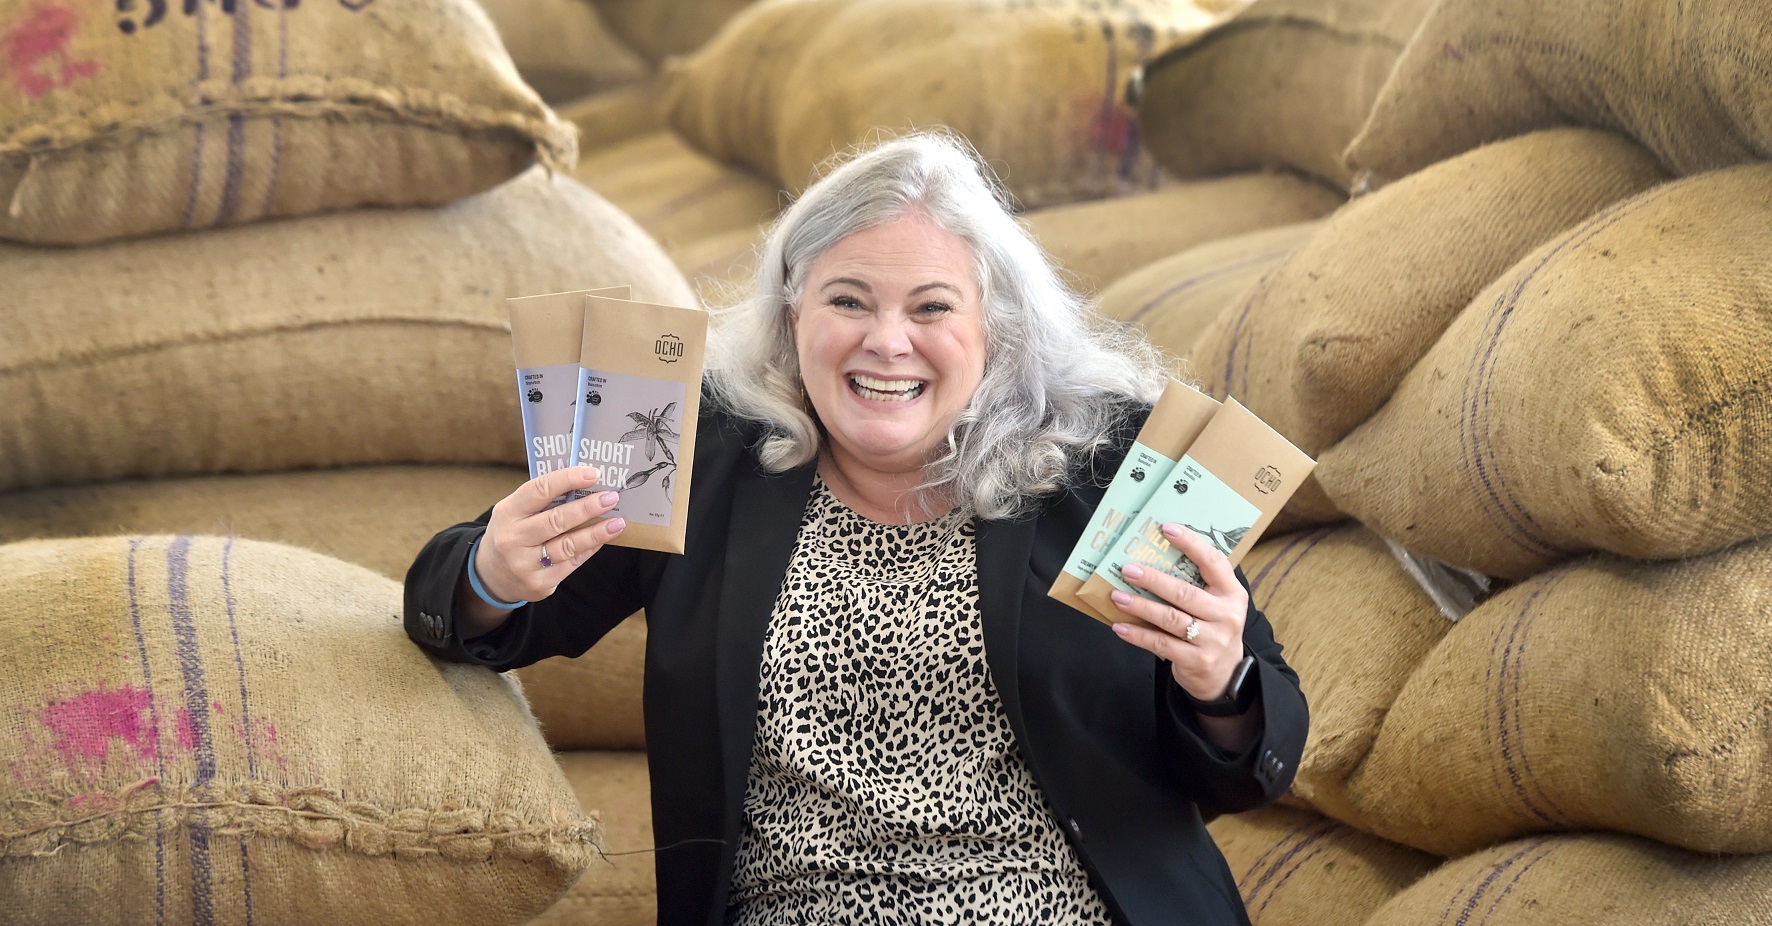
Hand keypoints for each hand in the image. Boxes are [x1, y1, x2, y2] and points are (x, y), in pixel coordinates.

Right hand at [475, 466, 625, 605]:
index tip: (593, 473)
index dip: (567, 479)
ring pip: (568, 545)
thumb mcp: (515, 512)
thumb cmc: (513, 532)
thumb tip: (585, 482)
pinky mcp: (538, 584)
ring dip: (596, 533)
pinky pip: (571, 564)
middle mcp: (513, 538)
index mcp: (507, 512)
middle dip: (587, 507)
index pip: (539, 490)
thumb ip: (542, 499)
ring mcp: (524, 564)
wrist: (492, 575)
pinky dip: (589, 549)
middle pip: (556, 520)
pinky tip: (603, 539)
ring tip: (617, 522)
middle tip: (611, 497)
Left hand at [1108, 522, 1249, 701]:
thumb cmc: (1212, 628)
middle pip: (1185, 593)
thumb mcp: (1215, 604)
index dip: (1191, 543)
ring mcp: (1212, 640)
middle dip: (1153, 579)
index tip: (1166, 528)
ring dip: (1140, 606)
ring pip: (1170, 618)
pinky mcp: (1197, 661)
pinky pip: (1161, 644)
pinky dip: (1138, 634)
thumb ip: (1196, 583)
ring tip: (1117, 596)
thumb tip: (1152, 557)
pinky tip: (1120, 626)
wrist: (1224, 674)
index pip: (1213, 562)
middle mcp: (1226, 615)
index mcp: (1232, 593)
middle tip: (1127, 569)